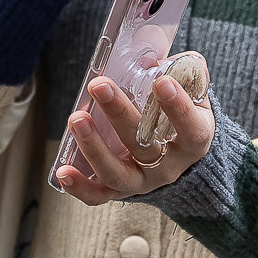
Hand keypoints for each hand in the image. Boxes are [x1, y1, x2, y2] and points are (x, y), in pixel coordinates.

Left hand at [54, 69, 213, 203]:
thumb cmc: (180, 117)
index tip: (162, 82)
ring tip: (77, 118)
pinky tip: (62, 172)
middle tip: (100, 86)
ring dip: (94, 147)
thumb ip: (188, 75)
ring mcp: (142, 182)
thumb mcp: (195, 97)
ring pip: (117, 173)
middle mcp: (168, 167)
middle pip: (144, 147)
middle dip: (120, 114)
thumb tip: (168, 60)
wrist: (176, 154)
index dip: (178, 109)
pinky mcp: (118, 191)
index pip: (191, 130)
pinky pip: (98, 196)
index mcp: (193, 143)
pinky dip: (80, 187)